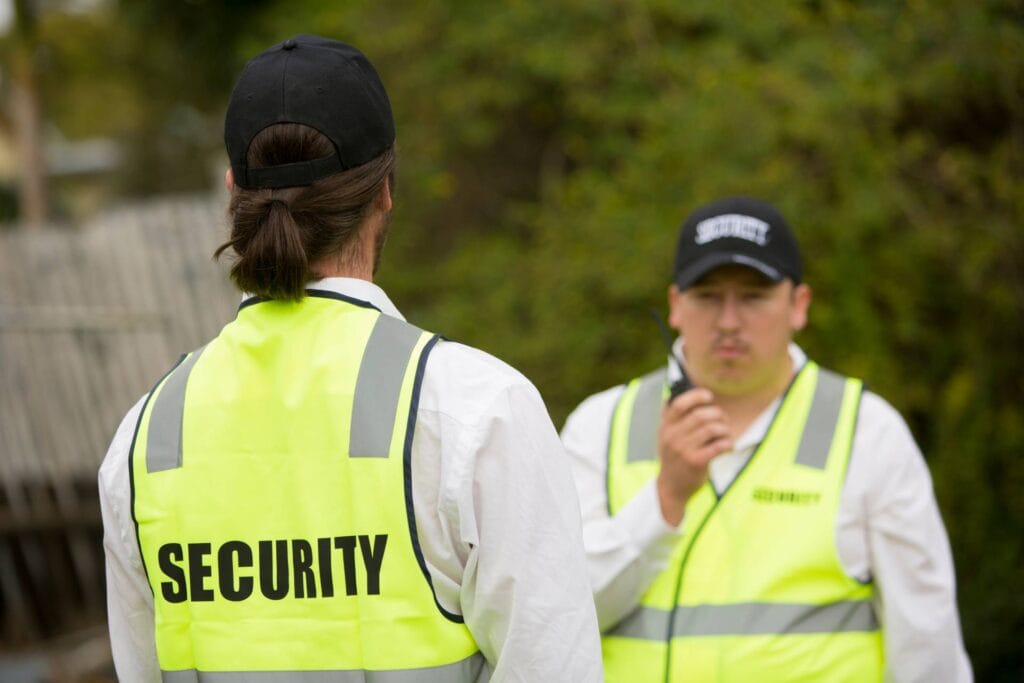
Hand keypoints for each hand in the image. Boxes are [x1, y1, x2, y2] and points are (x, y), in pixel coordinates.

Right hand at [655, 387, 732, 525]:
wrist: (671, 488)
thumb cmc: (674, 458)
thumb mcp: (667, 437)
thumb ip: (675, 418)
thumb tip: (692, 393)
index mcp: (665, 427)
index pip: (678, 404)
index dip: (696, 396)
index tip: (709, 397)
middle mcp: (672, 437)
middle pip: (701, 415)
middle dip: (718, 415)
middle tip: (724, 421)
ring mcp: (683, 450)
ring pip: (712, 428)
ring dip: (725, 430)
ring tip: (726, 435)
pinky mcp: (696, 462)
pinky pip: (718, 446)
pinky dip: (728, 443)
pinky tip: (728, 447)